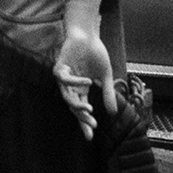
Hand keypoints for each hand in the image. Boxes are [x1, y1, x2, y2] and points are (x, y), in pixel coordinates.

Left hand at [52, 21, 115, 140]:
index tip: (91, 136)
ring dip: (77, 105)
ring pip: (66, 97)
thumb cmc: (96, 54)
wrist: (89, 35)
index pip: (82, 110)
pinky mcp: (59, 68)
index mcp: (81, 90)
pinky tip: (88, 82)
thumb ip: (108, 93)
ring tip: (89, 110)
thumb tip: (113, 113)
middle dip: (82, 118)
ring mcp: (64, 78)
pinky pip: (64, 79)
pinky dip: (76, 82)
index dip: (85, 123)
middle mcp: (71, 87)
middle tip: (91, 126)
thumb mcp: (106, 76)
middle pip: (73, 107)